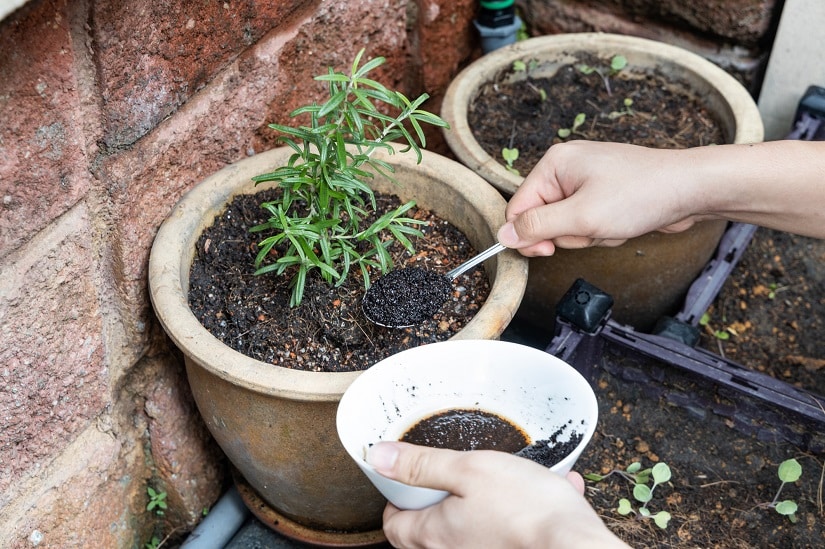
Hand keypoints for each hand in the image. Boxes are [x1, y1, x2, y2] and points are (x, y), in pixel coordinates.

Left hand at [367, 441, 627, 547]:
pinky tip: (552, 489)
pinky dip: (526, 511)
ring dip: (492, 502)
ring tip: (515, 477)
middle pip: (429, 531)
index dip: (397, 500)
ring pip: (476, 528)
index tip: (409, 480)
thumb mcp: (469, 469)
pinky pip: (512, 531)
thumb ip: (422, 465)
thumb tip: (379, 457)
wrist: (577, 546)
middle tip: (456, 475)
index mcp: (434, 534)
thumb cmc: (525, 509)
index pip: (394, 525)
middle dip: (442, 500)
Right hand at [496, 141, 705, 256]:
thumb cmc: (642, 194)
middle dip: (569, 234)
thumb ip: (538, 227)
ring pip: (567, 225)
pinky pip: (587, 223)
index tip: (548, 251)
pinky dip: (602, 231)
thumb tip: (503, 234)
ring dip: (589, 234)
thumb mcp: (581, 217)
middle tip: (594, 227)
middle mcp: (566, 169)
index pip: (519, 208)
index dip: (529, 235)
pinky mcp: (603, 194)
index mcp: (554, 164)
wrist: (691, 189)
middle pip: (543, 219)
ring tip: (613, 222)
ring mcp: (586, 181)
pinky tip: (622, 222)